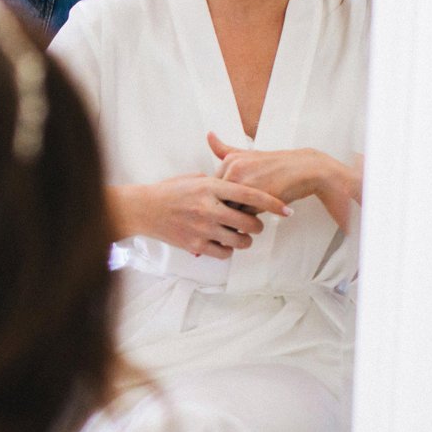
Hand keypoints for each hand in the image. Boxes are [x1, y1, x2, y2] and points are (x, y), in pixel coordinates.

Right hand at [113, 174, 291, 259]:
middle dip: (258, 225)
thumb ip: (218, 182)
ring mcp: (202, 228)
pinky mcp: (195, 245)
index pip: (249, 195)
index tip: (286, 209)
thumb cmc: (170, 191)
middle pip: (248, 222)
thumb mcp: (195, 178)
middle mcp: (208, 208)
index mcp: (210, 187)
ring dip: (245, 240)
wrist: (144, 209)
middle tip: (257, 224)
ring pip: (239, 241)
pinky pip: (223, 253)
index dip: (272, 202)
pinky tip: (224, 243)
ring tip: (242, 236)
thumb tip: (238, 184)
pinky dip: (228, 250)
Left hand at [207, 133, 360, 229]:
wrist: (306, 169)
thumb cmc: (276, 165)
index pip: (214, 188)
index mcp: (230, 160)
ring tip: (252, 209)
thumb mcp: (248, 154)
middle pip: (220, 200)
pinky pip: (245, 217)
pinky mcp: (257, 198)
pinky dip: (251, 218)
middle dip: (227, 207)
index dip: (223, 196)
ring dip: (237, 215)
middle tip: (244, 207)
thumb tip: (209, 135)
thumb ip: (225, 150)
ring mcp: (246, 183)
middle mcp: (234, 169)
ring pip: (230, 210)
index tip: (233, 197)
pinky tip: (261, 211)